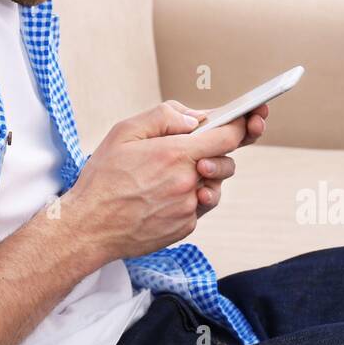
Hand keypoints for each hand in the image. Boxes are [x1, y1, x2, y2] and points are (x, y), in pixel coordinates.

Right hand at [64, 100, 257, 262]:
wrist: (89, 227)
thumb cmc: (102, 178)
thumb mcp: (125, 132)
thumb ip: (164, 117)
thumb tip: (195, 119)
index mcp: (175, 154)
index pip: (228, 136)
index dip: (244, 124)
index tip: (254, 116)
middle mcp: (188, 182)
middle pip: (225, 162)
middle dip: (218, 152)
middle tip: (194, 149)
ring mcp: (188, 208)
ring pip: (214, 186)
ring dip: (204, 176)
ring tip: (174, 174)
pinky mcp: (185, 228)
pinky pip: (199, 206)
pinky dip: (190, 197)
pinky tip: (162, 195)